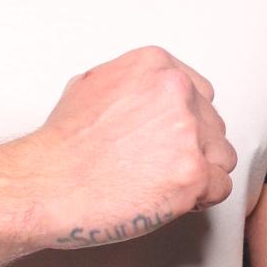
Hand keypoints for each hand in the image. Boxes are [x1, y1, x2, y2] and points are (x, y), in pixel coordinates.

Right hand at [22, 46, 236, 246]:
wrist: (45, 184)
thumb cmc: (62, 144)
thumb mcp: (93, 83)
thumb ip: (136, 84)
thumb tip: (153, 96)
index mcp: (157, 66)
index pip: (201, 95)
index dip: (186, 123)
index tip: (166, 139)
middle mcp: (177, 93)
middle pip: (213, 126)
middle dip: (191, 149)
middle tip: (155, 166)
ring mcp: (187, 134)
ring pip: (222, 156)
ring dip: (200, 173)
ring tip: (160, 183)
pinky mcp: (192, 174)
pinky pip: (221, 188)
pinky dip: (199, 199)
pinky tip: (167, 198)